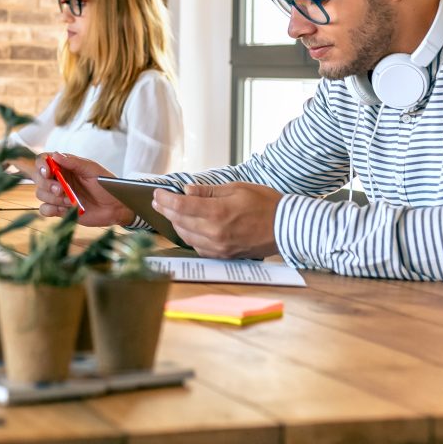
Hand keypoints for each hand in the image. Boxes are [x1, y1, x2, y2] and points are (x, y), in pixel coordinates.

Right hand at [34, 152, 131, 225]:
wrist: (116, 206)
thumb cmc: (106, 184)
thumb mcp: (92, 170)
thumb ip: (73, 162)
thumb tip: (55, 155)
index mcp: (65, 166)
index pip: (43, 160)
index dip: (41, 165)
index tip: (47, 172)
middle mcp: (59, 179)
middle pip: (38, 178)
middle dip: (46, 184)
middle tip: (61, 190)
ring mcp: (58, 194)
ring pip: (40, 193)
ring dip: (53, 198)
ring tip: (71, 201)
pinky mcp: (60, 210)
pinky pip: (44, 209)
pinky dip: (51, 209)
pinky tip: (65, 209)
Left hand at [152, 182, 282, 258]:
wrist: (286, 227)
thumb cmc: (265, 203)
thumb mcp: (237, 188)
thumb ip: (209, 191)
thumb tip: (187, 190)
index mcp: (218, 212)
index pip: (181, 206)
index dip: (165, 199)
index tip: (157, 193)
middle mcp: (215, 232)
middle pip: (179, 222)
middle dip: (166, 210)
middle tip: (158, 201)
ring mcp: (219, 246)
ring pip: (186, 236)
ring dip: (175, 223)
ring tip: (170, 212)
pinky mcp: (223, 255)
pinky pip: (198, 247)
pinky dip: (189, 236)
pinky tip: (188, 227)